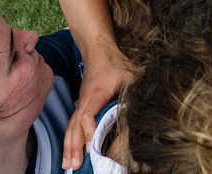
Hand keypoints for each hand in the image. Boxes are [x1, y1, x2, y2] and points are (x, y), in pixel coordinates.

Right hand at [61, 50, 132, 169]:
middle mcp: (85, 101)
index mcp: (96, 94)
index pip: (87, 116)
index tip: (92, 148)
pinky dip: (68, 140)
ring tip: (66, 166)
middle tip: (73, 166)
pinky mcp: (81, 105)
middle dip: (73, 148)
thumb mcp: (129, 73)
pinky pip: (72, 125)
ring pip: (70, 128)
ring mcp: (81, 103)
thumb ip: (135, 88)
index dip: (89, 132)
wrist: (98, 49)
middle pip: (74, 127)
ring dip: (68, 147)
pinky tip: (68, 152)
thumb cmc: (114, 61)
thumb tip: (146, 104)